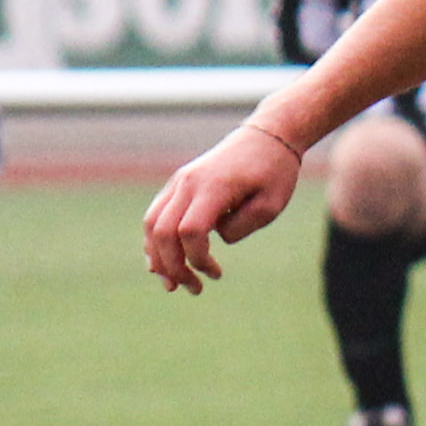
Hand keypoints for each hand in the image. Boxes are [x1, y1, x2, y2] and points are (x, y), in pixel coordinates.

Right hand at [143, 124, 304, 291]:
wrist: (266, 137)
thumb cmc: (273, 172)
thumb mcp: (271, 204)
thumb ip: (241, 226)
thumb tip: (214, 240)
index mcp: (213, 187)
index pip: (190, 231)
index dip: (197, 259)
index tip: (217, 273)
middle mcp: (188, 183)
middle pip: (162, 231)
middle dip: (172, 266)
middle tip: (194, 289)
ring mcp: (179, 182)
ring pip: (151, 224)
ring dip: (157, 257)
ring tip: (173, 284)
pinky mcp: (178, 185)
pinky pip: (155, 215)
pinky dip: (155, 241)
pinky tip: (161, 263)